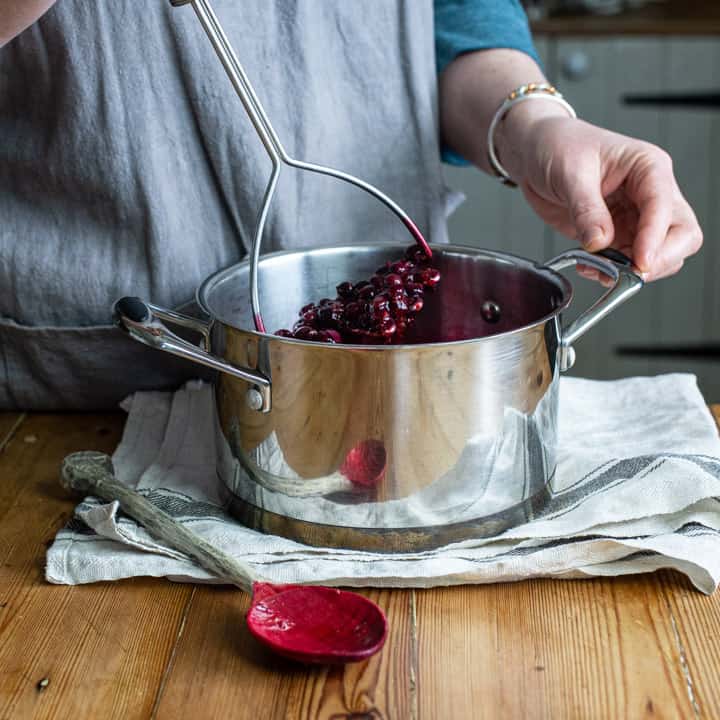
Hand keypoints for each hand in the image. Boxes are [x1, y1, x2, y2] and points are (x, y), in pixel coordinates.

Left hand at [499, 108, 702, 281]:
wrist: (536, 153)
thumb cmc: (559, 146)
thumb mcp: (570, 173)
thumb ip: (586, 209)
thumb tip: (600, 242)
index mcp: (648, 167)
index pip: (666, 208)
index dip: (655, 239)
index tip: (638, 262)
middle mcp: (649, 193)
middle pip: (681, 234)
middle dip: (660, 259)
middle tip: (630, 274)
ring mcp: (635, 216)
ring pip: (659, 253)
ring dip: (634, 270)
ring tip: (601, 270)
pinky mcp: (616, 233)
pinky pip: (627, 261)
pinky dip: (613, 272)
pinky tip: (590, 267)